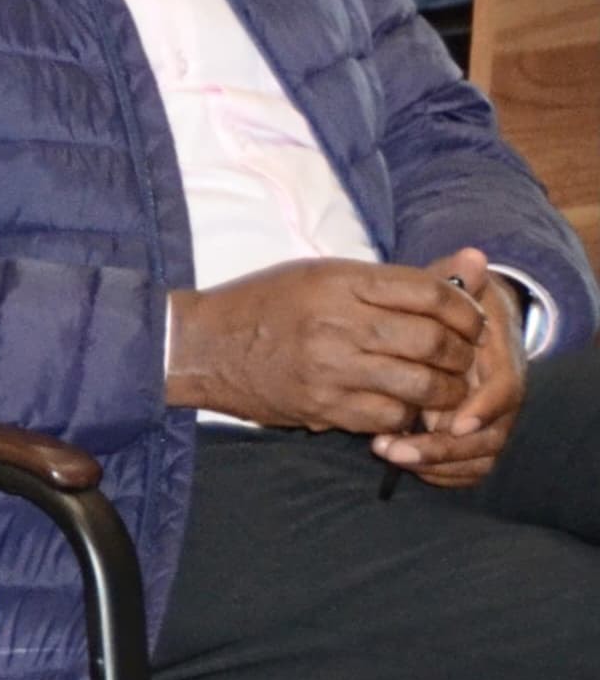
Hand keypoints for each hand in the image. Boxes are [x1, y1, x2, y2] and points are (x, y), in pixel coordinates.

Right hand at [164, 253, 487, 433]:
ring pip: (421, 385)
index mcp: (338, 281)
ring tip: (443, 387)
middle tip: (462, 358)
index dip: (464, 310)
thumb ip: (398, 278)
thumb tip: (477, 263)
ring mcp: (329, 368)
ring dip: (446, 390)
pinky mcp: (322, 406)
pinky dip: (408, 414)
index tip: (469, 321)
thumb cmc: (266, 304)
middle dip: (462, 355)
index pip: (429, 293)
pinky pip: (390, 416)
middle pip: (433, 341)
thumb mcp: (324, 275)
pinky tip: (403, 405)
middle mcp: (336, 323)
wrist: (202, 345)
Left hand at [377, 267, 527, 485]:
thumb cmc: (446, 306)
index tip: (450, 421)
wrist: (460, 323)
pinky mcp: (469, 437)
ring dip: (435, 462)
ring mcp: (487, 420)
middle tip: (393, 447)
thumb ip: (454, 282)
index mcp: (501, 360)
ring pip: (478, 457)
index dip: (483, 408)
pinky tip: (405, 466)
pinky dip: (442, 474)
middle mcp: (499, 396)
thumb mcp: (449, 291)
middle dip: (444, 447)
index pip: (506, 392)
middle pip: (490, 436)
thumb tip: (472, 257)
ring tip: (387, 453)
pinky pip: (467, 469)